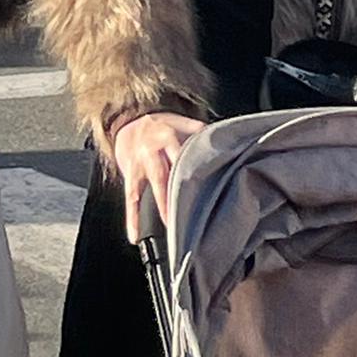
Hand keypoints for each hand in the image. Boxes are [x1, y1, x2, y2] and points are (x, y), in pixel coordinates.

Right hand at [112, 111, 207, 242]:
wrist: (129, 119)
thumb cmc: (162, 125)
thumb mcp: (182, 123)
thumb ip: (200, 134)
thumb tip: (226, 145)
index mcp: (169, 137)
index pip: (184, 155)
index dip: (195, 170)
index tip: (208, 187)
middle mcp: (152, 152)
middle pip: (164, 175)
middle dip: (175, 195)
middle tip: (187, 216)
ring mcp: (139, 165)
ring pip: (147, 189)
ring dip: (158, 209)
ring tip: (167, 228)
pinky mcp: (130, 176)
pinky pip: (130, 199)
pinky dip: (132, 219)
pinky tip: (135, 237)